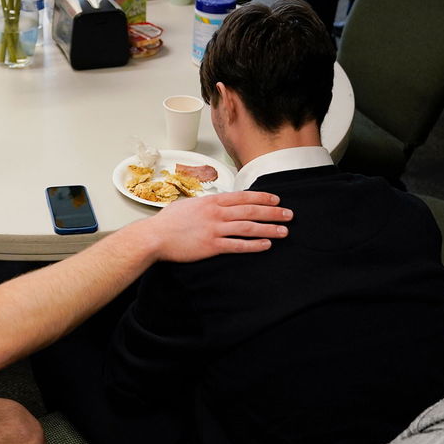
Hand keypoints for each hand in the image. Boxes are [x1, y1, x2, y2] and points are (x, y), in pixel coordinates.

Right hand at [143, 191, 291, 262]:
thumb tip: (214, 203)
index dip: (261, 198)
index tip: (276, 199)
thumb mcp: (188, 205)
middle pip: (250, 211)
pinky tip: (266, 245)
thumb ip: (204, 204)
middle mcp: (216, 213)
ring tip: (284, 231)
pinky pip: (238, 245)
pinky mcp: (212, 246)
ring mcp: (215, 229)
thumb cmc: (168, 221)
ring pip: (248, 227)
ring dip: (269, 229)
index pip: (242, 197)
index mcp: (211, 201)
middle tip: (289, 214)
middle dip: (272, 212)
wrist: (155, 236)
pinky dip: (254, 245)